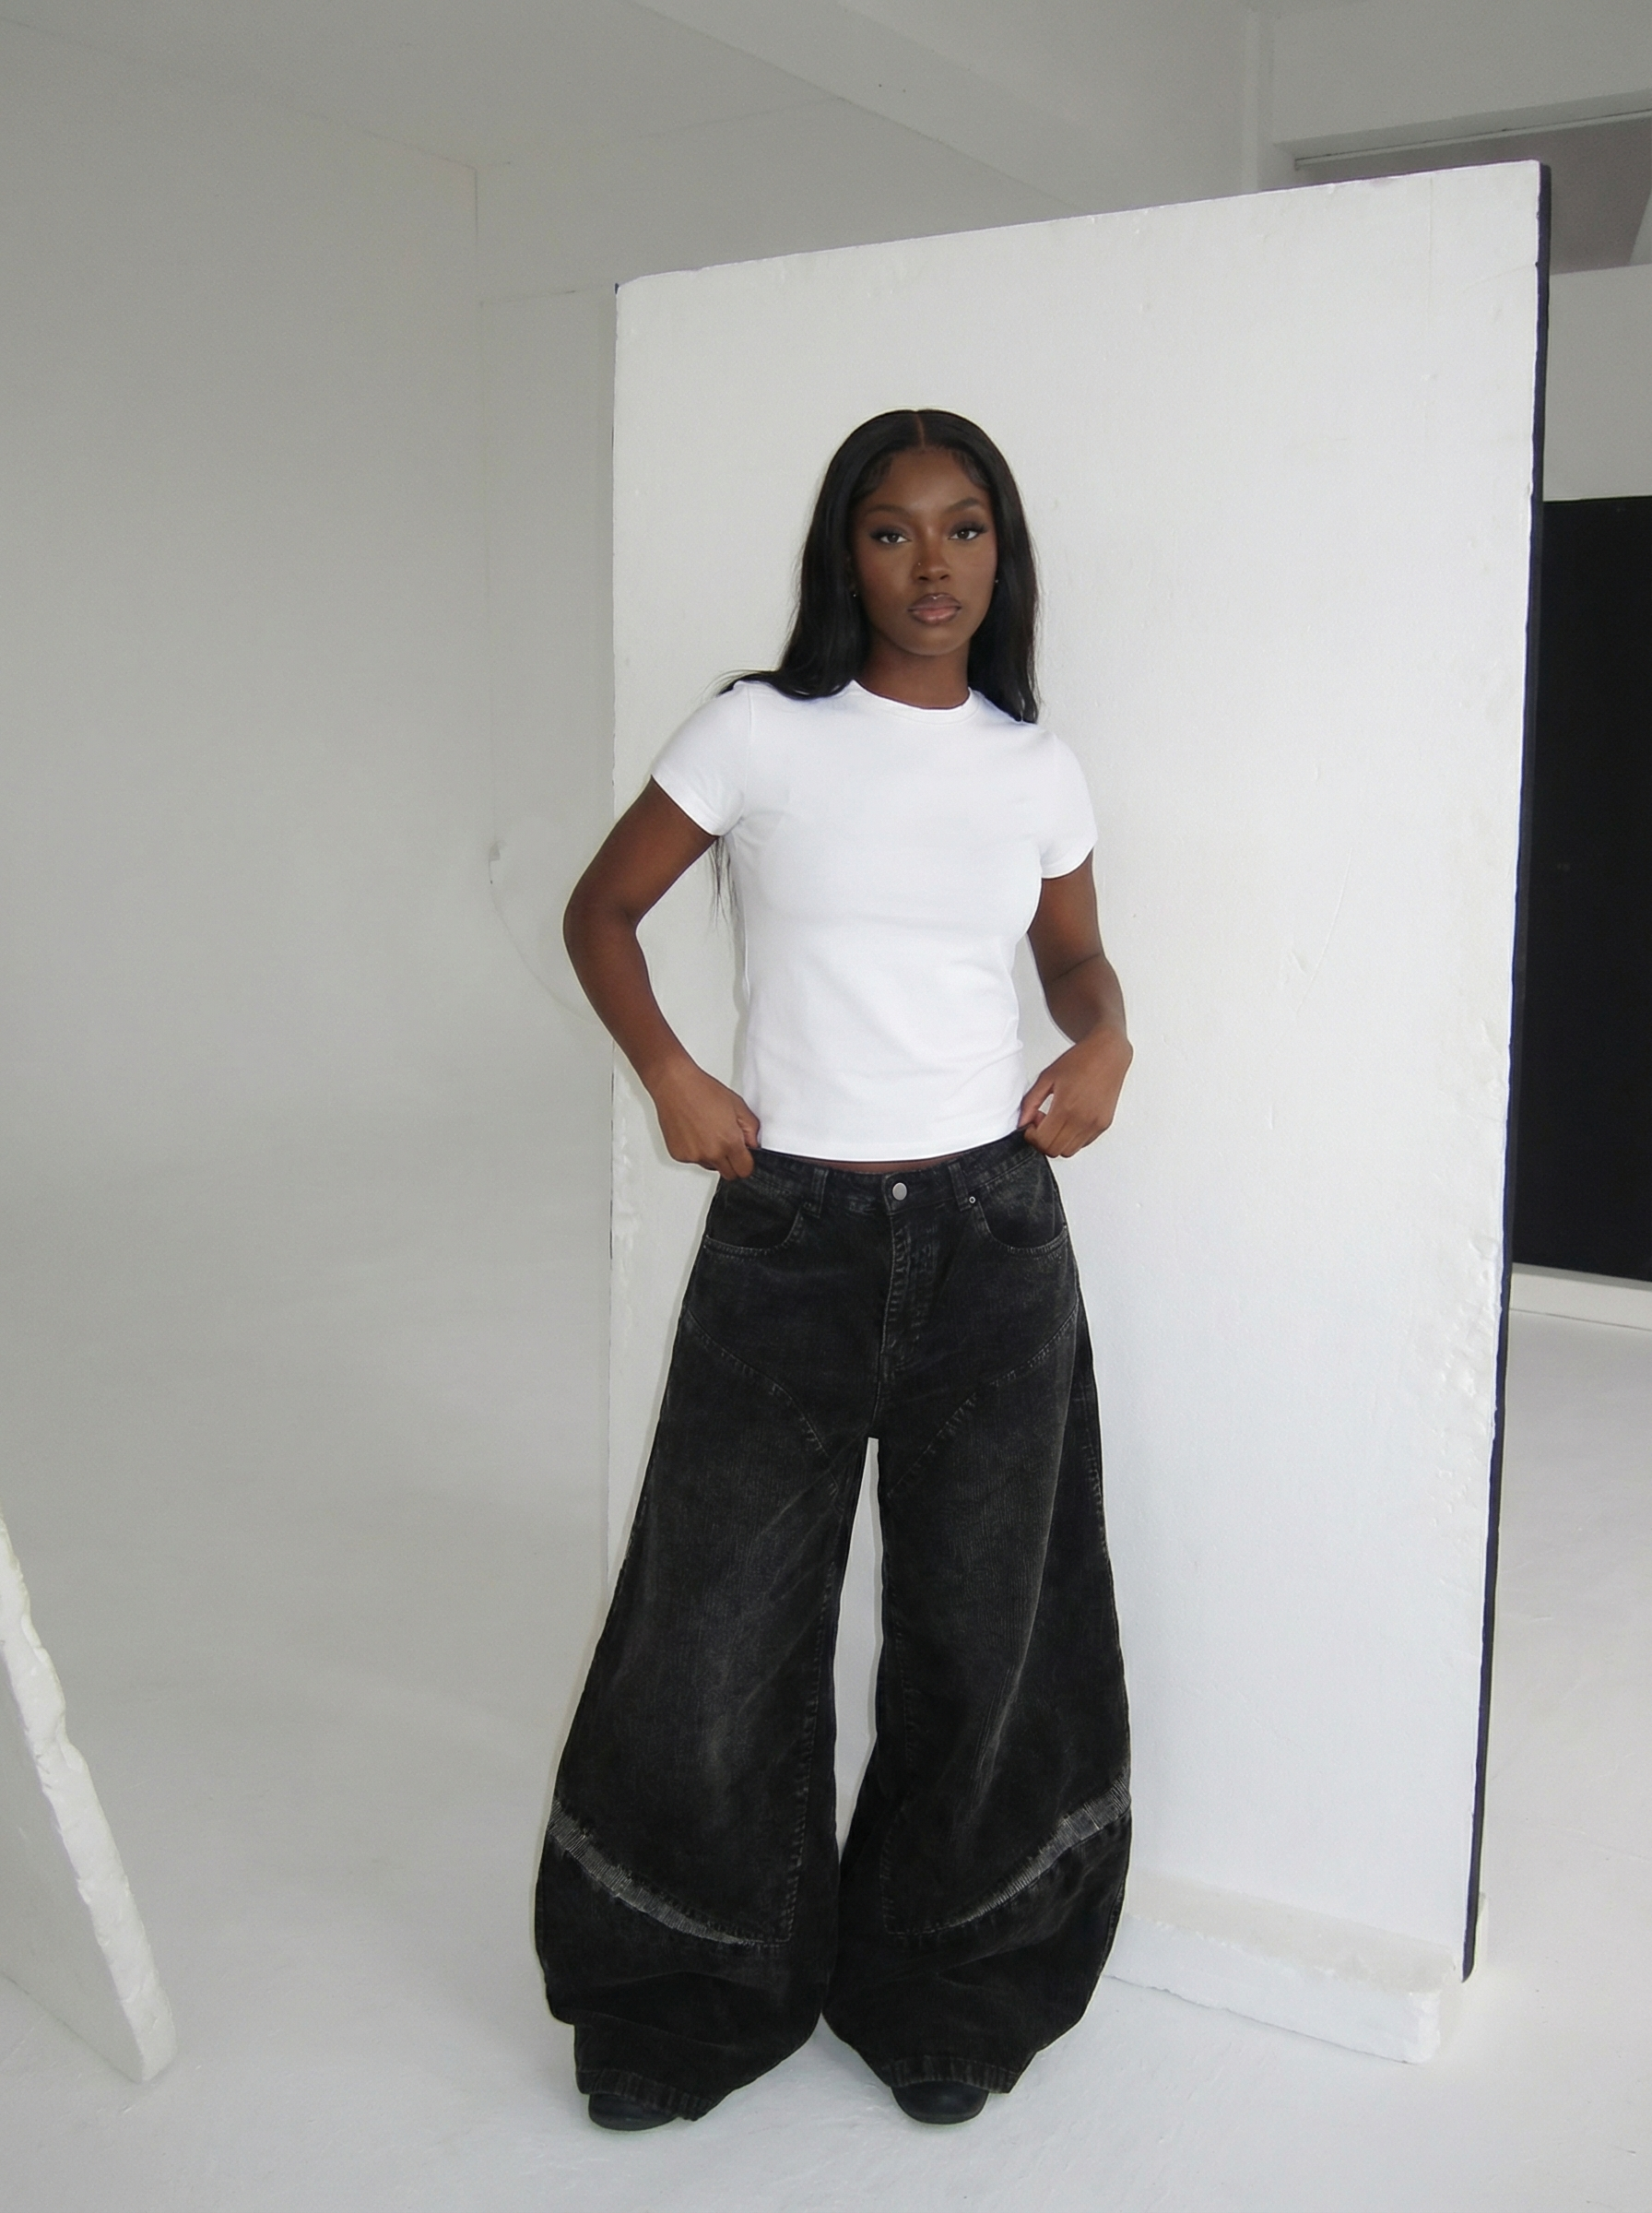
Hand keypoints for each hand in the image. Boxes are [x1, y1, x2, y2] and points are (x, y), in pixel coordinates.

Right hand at [646, 1055, 760, 1177]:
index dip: (746, 1162)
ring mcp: (693, 1156)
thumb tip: (752, 1145)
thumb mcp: (738, 1106)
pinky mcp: (678, 1155)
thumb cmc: (703, 1091)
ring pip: (710, 1166)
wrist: (675, 1085)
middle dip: (732, 1162)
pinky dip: (696, 1151)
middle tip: (727, 1142)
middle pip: (729, 1174)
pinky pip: (693, 1160)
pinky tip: (694, 1132)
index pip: (745, 1171)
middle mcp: (711, 1153)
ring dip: (713, 1156)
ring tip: (707, 1132)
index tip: (744, 1155)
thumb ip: (751, 1130)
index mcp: (729, 1142)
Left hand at [1018, 1026, 1132, 1156]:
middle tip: (1042, 1121)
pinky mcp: (1104, 1125)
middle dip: (1042, 1140)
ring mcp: (1095, 1124)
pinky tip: (1069, 1119)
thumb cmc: (1080, 1060)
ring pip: (1069, 1151)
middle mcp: (1083, 1120)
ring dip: (1057, 1141)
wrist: (1108, 1053)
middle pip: (1054, 1150)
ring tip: (1056, 1120)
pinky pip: (1083, 1143)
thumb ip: (1030, 1102)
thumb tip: (1021, 1122)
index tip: (1031, 1124)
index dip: (1031, 1136)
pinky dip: (1072, 1138)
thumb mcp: (1046, 1077)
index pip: (1043, 1141)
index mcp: (1066, 1107)